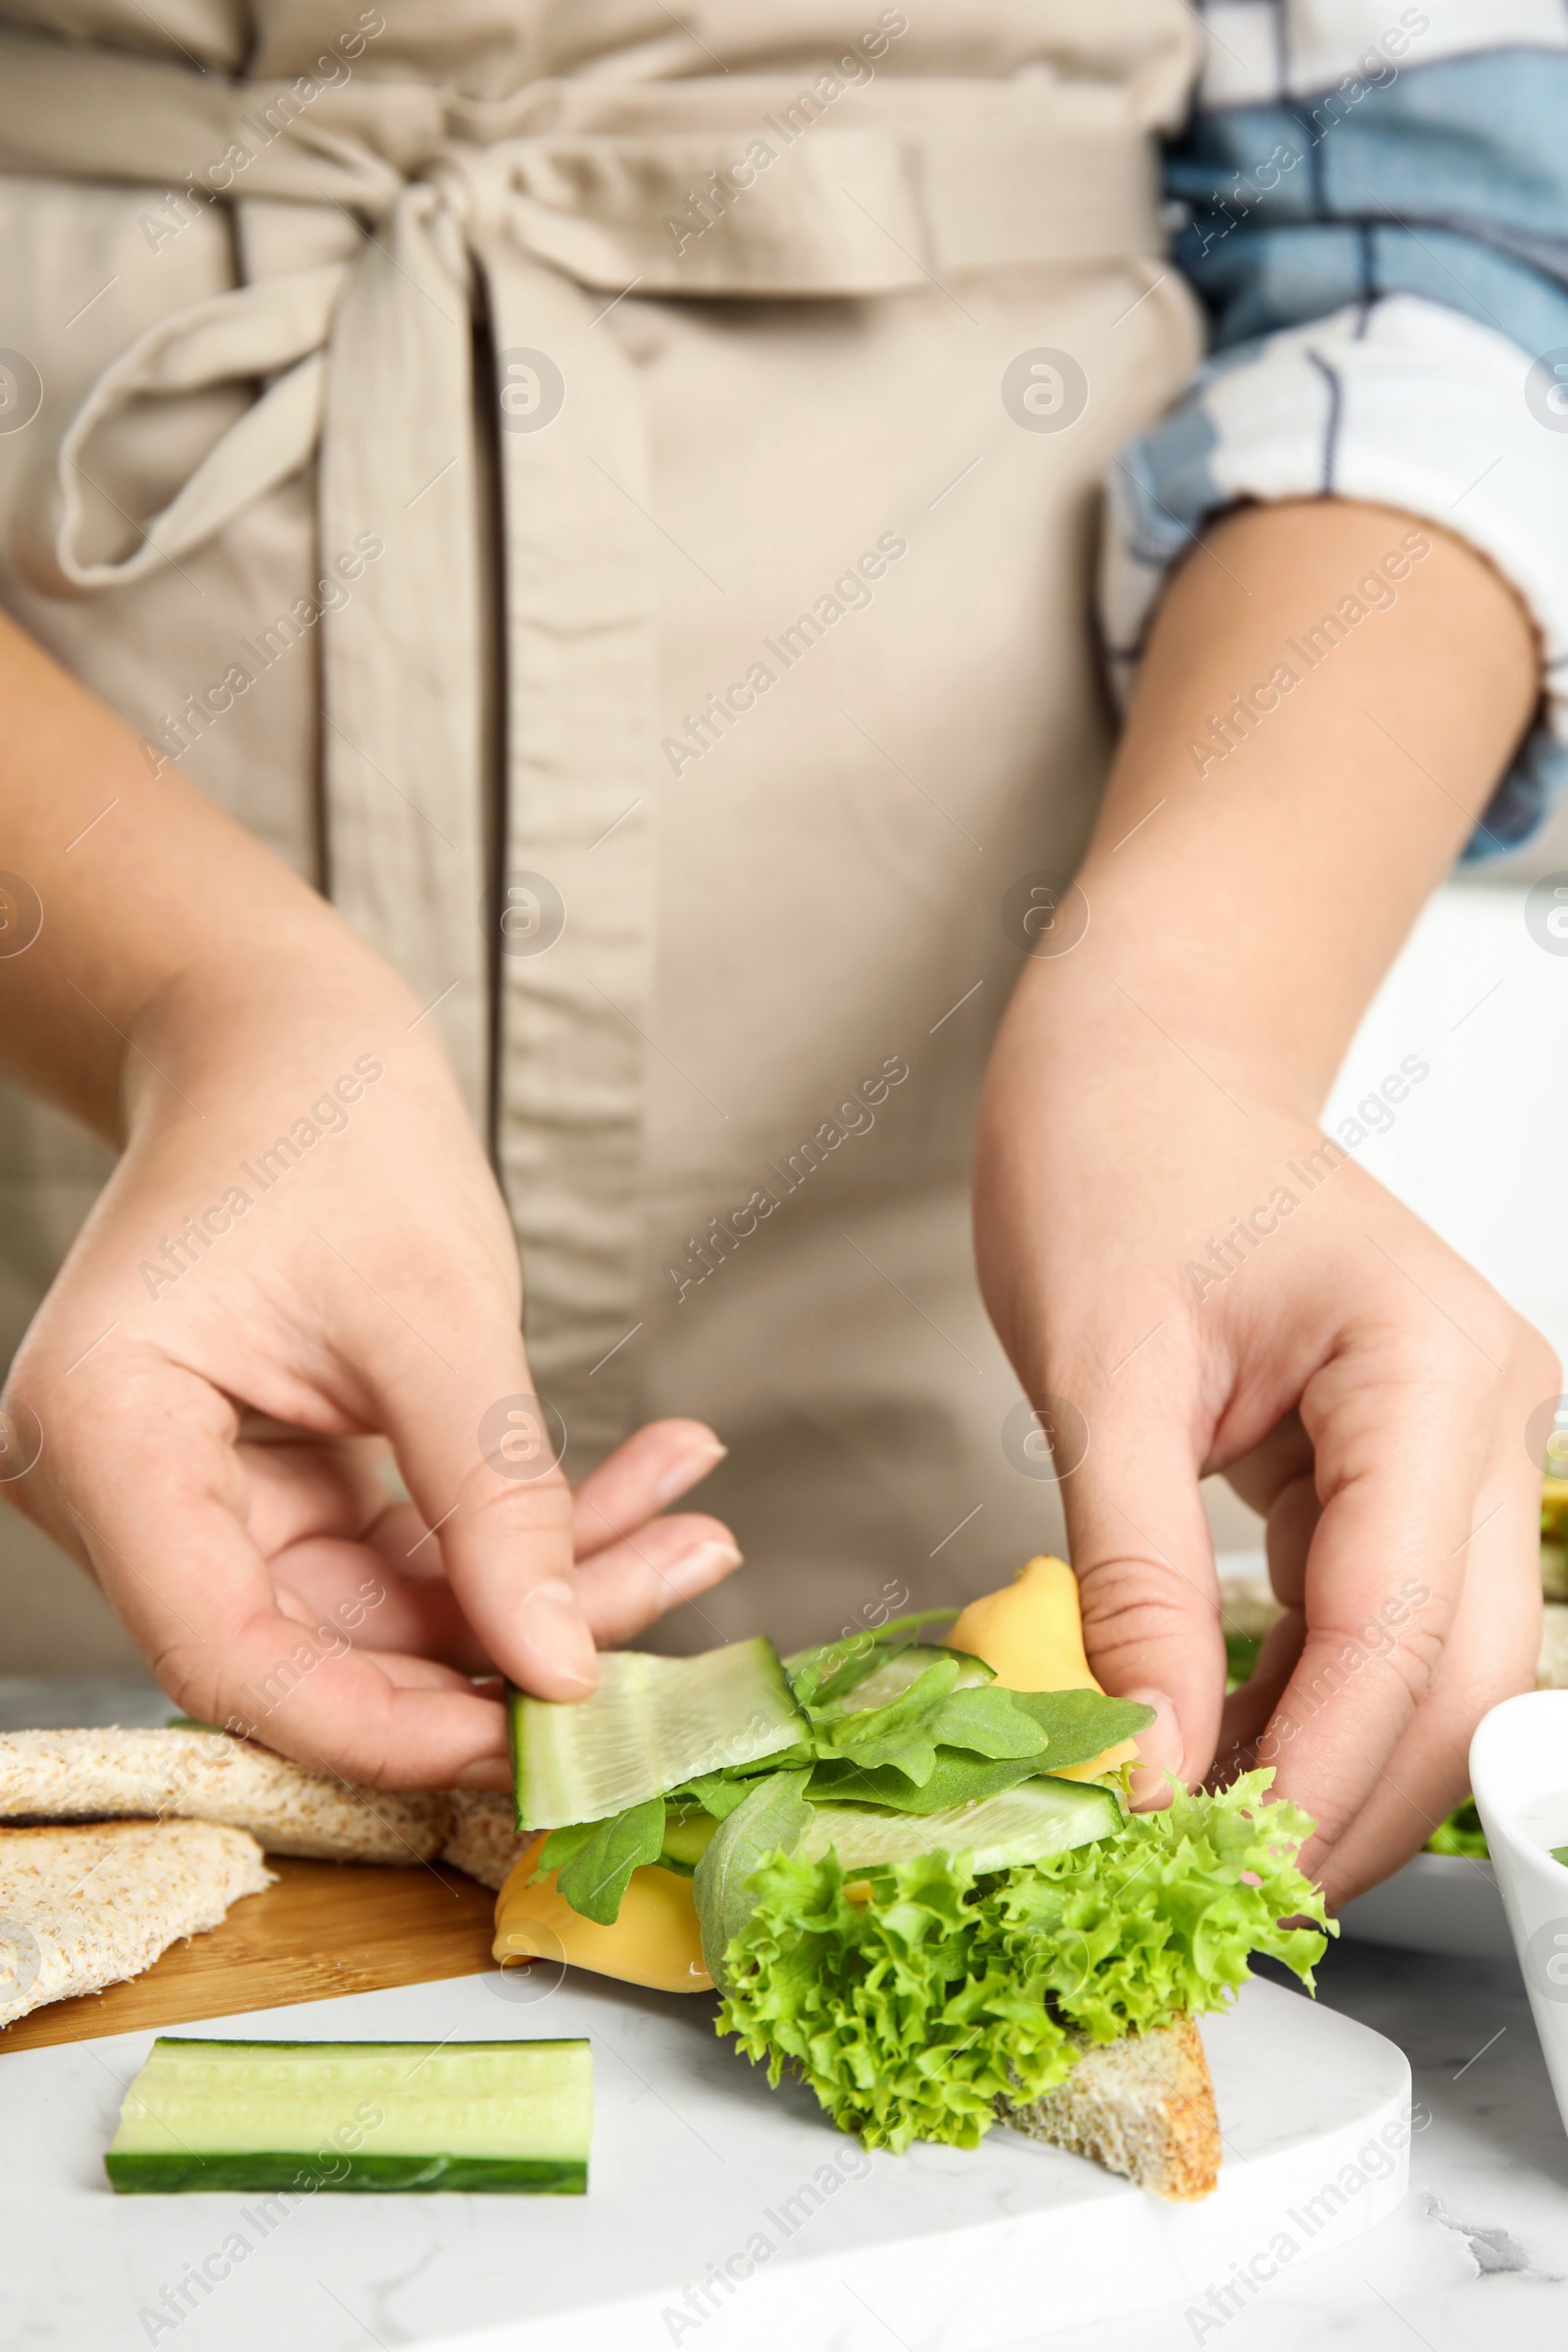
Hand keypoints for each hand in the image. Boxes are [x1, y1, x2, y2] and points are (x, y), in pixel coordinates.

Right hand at [5, 941, 738, 1790]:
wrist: (292, 1038)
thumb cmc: (327, 1122)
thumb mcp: (433, 1309)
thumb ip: (492, 1494)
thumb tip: (562, 1667)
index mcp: (104, 1433)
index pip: (228, 1653)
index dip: (388, 1726)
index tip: (543, 1739)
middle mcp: (127, 1487)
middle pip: (323, 1645)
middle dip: (511, 1641)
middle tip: (674, 1594)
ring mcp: (200, 1492)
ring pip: (388, 1611)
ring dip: (548, 1582)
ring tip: (696, 1527)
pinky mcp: (275, 1484)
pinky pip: (406, 1553)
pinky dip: (522, 1533)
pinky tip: (647, 1486)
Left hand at [976, 962, 1553, 1906]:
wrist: (1144, 1067)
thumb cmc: (1119, 1159)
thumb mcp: (1100, 1373)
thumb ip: (1135, 1580)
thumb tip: (1150, 1766)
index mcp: (1428, 1364)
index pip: (1398, 1626)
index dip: (1311, 1774)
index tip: (1211, 1873)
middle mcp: (1485, 1412)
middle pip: (1460, 1676)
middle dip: (1342, 1803)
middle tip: (1209, 1901)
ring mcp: (1460, 1444)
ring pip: (1435, 1668)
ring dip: (1331, 1770)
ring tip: (1200, 1851)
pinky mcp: (1405, 1469)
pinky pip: (1379, 1624)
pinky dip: (1308, 1707)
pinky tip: (1219, 1761)